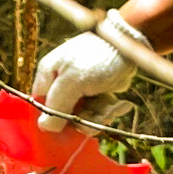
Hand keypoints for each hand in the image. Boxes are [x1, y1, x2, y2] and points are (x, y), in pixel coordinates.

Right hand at [31, 9, 149, 132]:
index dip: (52, 120)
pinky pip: (99, 112)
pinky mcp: (98, 93)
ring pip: (84, 117)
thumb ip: (56, 105)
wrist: (131, 46)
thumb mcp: (73, 81)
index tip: (68, 126)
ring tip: (112, 107)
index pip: (41, 107)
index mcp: (49, 75)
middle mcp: (62, 83)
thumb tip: (44, 127)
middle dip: (83, 120)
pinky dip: (110, 111)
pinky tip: (120, 104)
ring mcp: (80, 90)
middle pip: (64, 116)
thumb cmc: (98, 58)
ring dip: (99, 117)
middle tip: (98, 114)